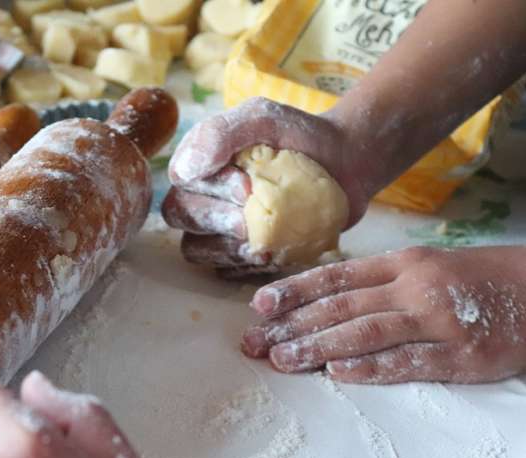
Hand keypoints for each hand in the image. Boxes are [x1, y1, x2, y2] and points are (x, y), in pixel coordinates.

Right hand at [161, 97, 371, 276]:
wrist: (345, 163)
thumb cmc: (301, 136)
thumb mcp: (262, 118)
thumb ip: (219, 133)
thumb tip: (183, 171)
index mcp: (200, 160)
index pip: (182, 180)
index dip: (210, 189)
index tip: (248, 186)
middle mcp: (202, 194)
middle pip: (180, 215)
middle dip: (216, 220)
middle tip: (250, 221)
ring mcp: (218, 228)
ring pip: (196, 249)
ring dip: (226, 249)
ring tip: (262, 244)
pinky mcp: (239, 254)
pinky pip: (225, 271)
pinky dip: (245, 267)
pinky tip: (271, 255)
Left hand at [242, 246, 525, 383]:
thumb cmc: (478, 280)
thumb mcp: (426, 267)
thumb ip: (379, 283)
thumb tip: (322, 302)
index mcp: (402, 264)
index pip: (336, 277)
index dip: (294, 291)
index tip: (259, 306)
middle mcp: (414, 287)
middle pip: (341, 307)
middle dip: (292, 325)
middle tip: (254, 342)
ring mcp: (438, 321)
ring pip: (366, 332)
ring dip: (318, 347)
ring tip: (282, 359)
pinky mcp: (462, 355)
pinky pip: (408, 362)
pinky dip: (371, 367)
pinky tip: (338, 373)